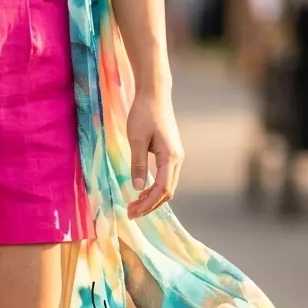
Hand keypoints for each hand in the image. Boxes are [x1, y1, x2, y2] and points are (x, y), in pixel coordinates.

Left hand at [126, 88, 183, 218]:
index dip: (148, 205)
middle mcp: (177, 159)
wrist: (154, 95)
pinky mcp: (171, 153)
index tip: (132, 213)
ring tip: (134, 205)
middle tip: (130, 213)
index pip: (162, 190)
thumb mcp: (136, 139)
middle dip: (150, 205)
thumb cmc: (144, 114)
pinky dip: (154, 188)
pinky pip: (165, 177)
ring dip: (152, 198)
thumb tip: (138, 188)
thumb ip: (138, 163)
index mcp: (170, 157)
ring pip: (167, 185)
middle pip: (167, 192)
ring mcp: (176, 156)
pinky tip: (142, 191)